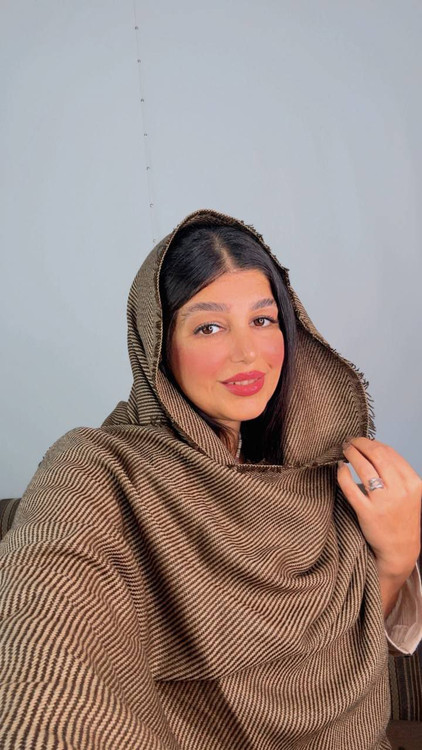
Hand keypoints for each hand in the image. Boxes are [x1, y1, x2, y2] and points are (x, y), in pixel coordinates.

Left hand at [337, 437, 420, 575]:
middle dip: (361, 444)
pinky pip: (351, 487)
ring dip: (352, 454)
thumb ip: (396, 474)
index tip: (363, 441)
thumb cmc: (402, 518)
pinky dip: (343, 474)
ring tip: (345, 450)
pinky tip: (340, 468)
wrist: (400, 549)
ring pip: (364, 468)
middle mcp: (400, 491)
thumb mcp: (409, 493)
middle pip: (377, 456)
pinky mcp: (368, 513)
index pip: (390, 453)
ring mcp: (383, 502)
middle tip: (350, 441)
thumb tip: (373, 450)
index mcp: (412, 483)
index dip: (373, 443)